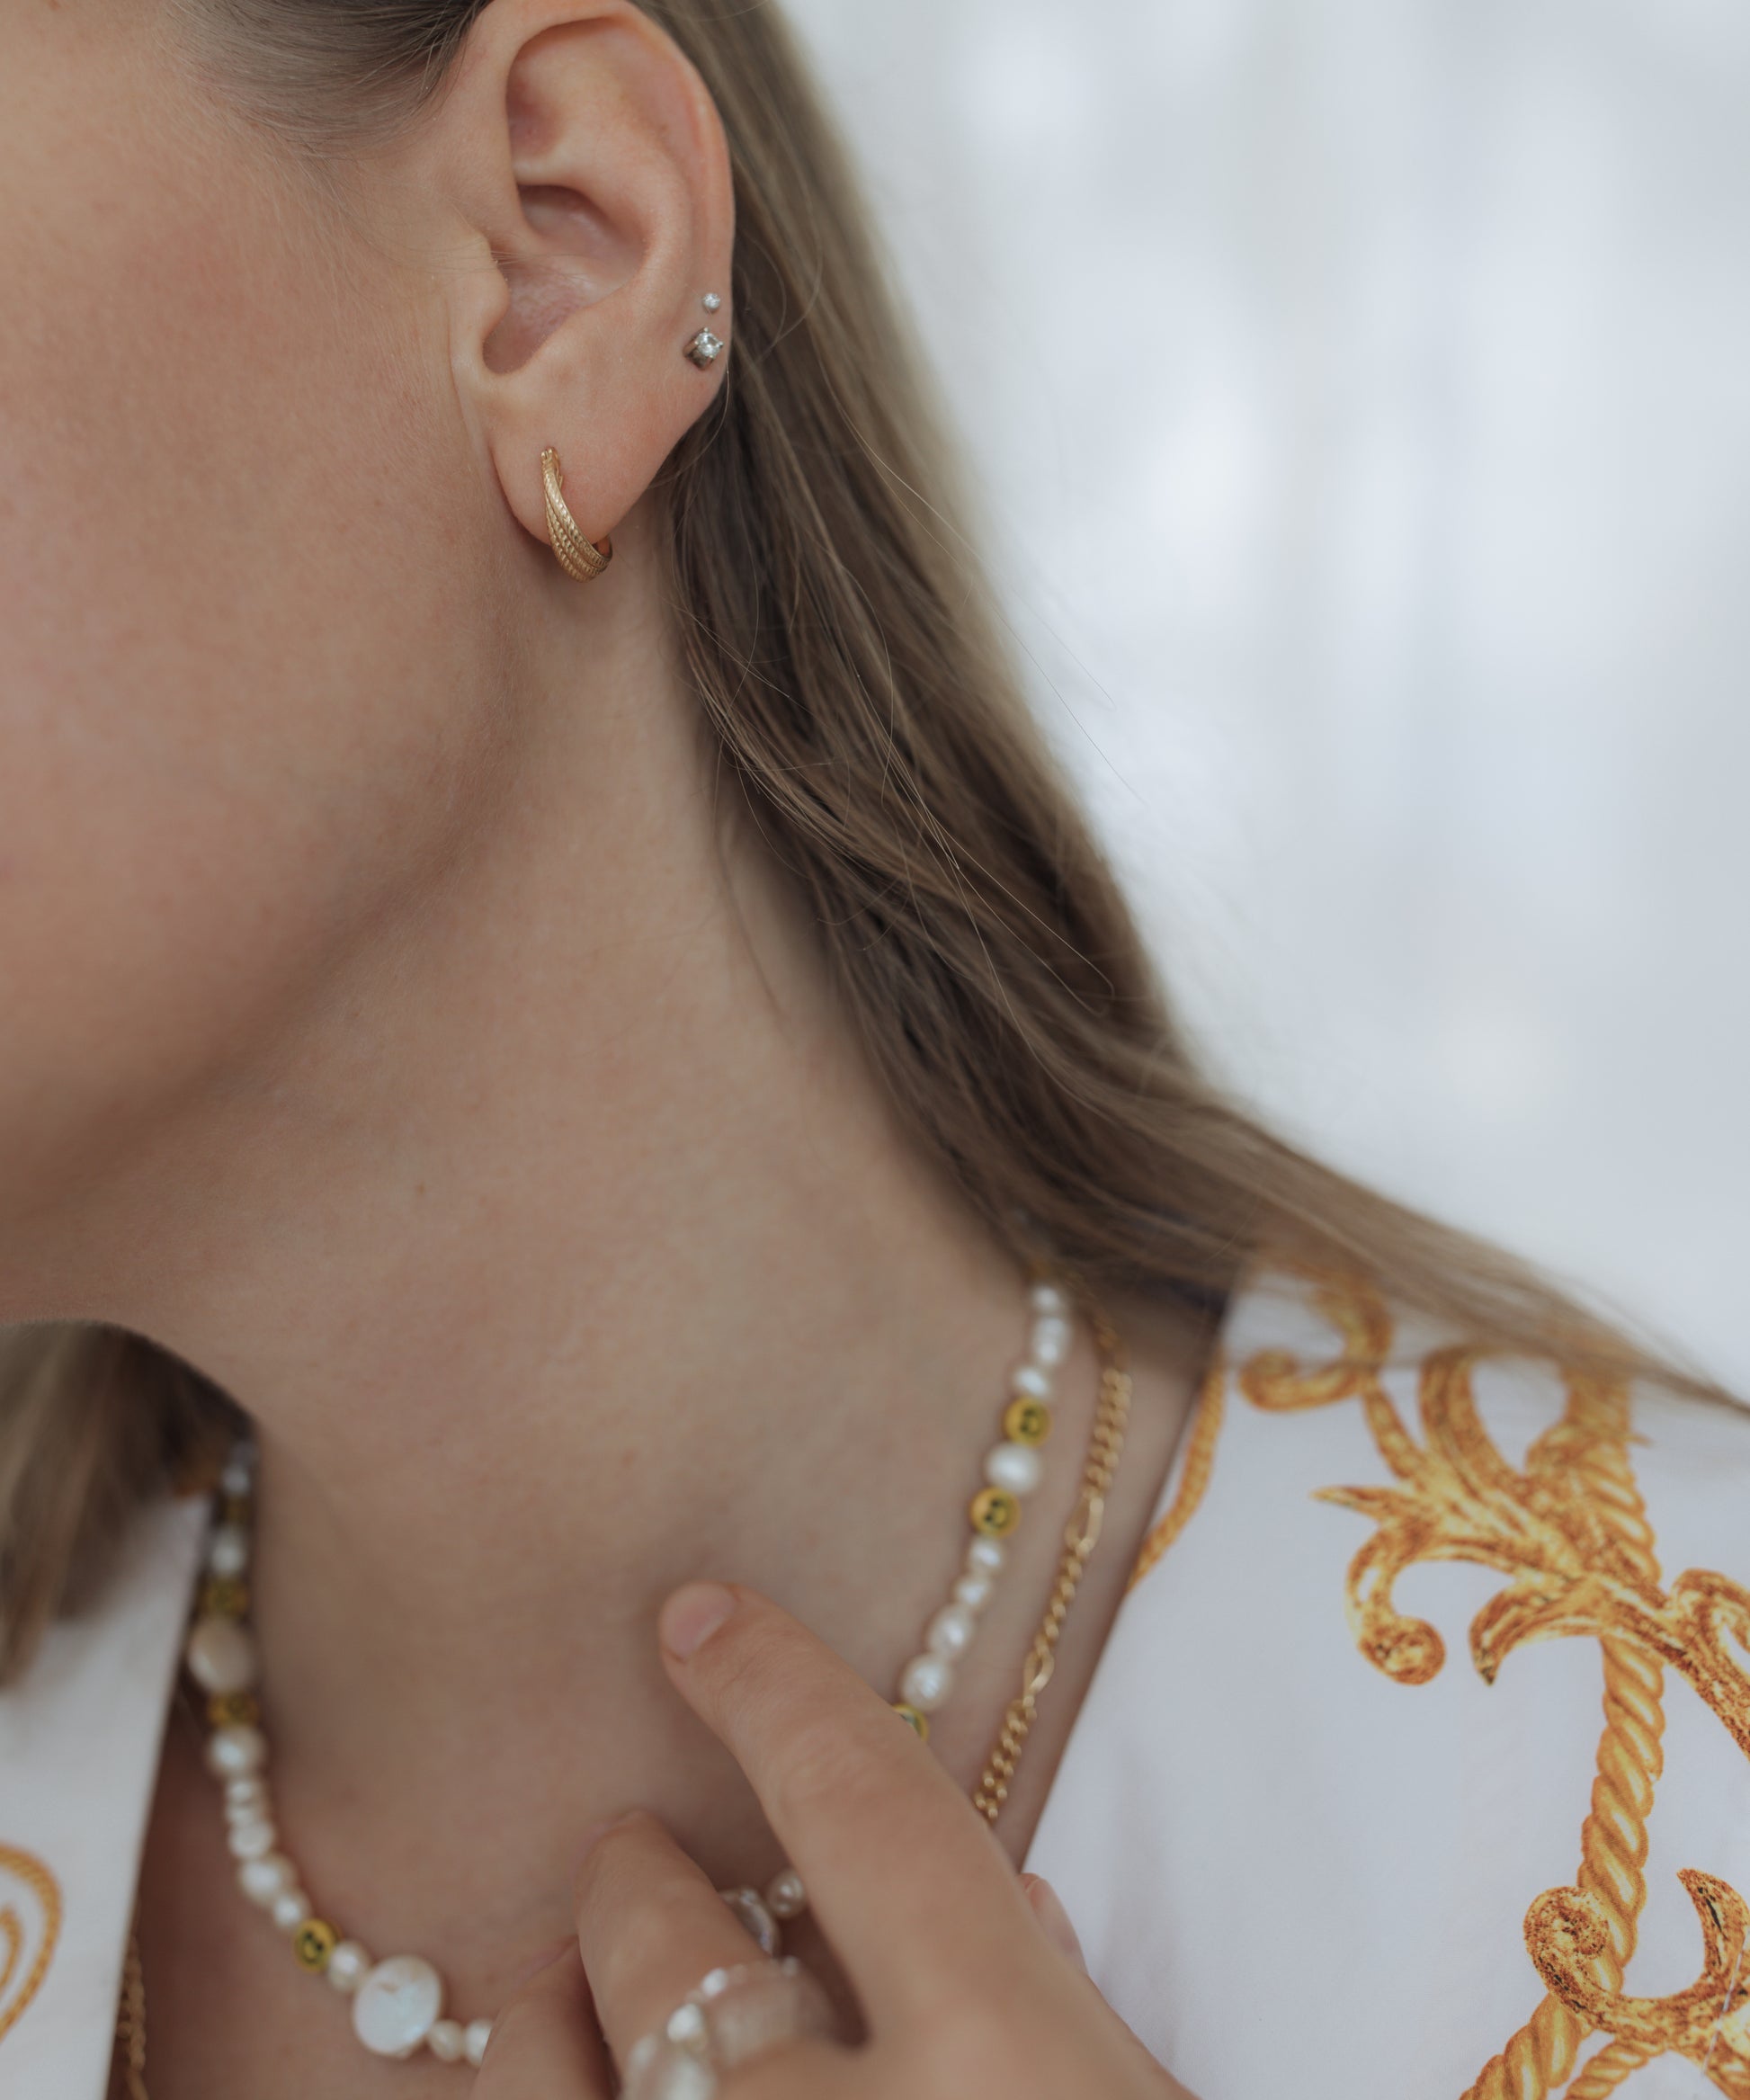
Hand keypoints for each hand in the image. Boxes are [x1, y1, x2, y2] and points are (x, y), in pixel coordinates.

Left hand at [475, 1582, 1194, 2098]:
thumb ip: (1071, 2006)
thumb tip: (1018, 1907)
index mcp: (1004, 2068)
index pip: (861, 1804)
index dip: (773, 1687)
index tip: (701, 1618)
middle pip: (670, 1958)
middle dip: (632, 1887)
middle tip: (622, 1858)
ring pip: (553, 2091)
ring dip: (553, 2023)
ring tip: (563, 1989)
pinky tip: (573, 2094)